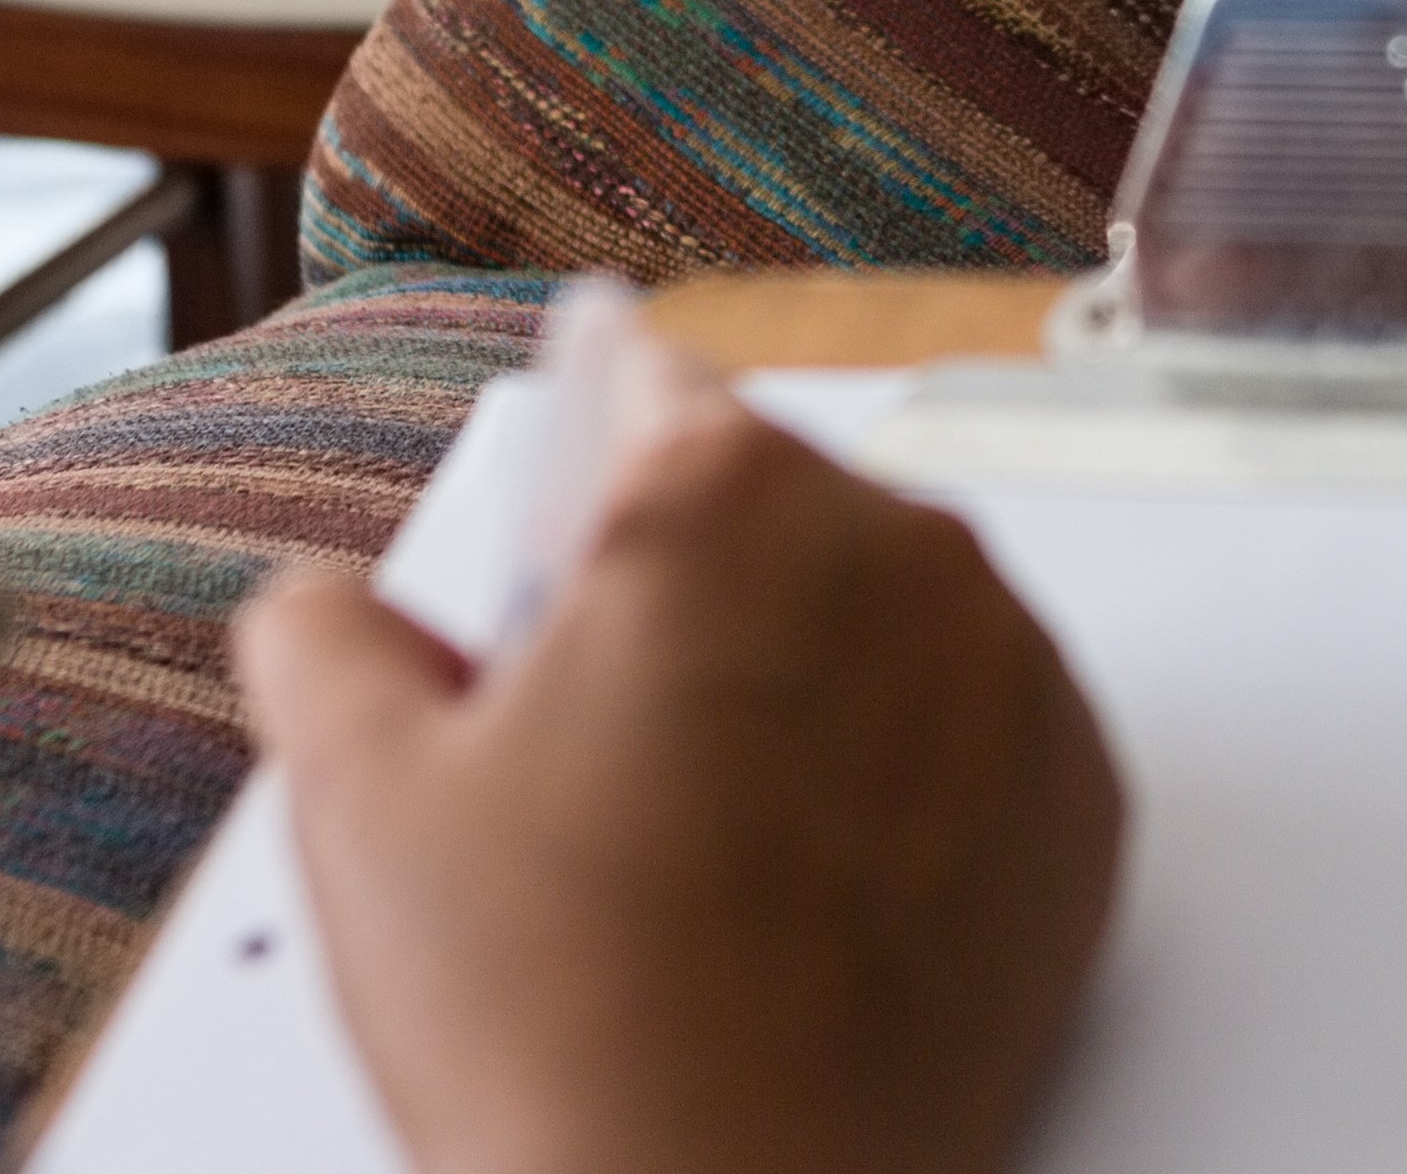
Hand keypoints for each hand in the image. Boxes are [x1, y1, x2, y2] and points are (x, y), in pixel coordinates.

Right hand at [237, 337, 1124, 1173]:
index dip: (585, 410)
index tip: (584, 384)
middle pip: (763, 507)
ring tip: (692, 837)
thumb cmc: (568, 1024)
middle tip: (588, 736)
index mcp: (724, 497)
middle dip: (681, 586)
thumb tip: (332, 604)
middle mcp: (897, 545)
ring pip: (873, 613)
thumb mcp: (363, 800)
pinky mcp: (1078, 788)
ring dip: (797, 673)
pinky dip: (902, 775)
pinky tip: (802, 881)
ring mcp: (1007, 667)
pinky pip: (970, 728)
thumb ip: (328, 639)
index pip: (644, 382)